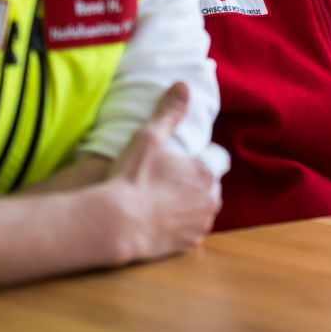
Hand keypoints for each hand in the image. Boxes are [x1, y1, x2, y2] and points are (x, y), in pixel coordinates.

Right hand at [100, 82, 220, 263]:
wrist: (115, 223)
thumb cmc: (132, 178)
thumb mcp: (149, 137)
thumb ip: (169, 111)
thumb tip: (183, 85)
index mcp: (207, 173)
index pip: (214, 161)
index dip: (196, 160)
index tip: (175, 163)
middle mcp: (210, 201)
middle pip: (208, 187)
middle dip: (193, 184)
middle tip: (166, 182)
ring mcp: (200, 226)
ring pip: (201, 211)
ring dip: (189, 206)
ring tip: (162, 202)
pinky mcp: (187, 246)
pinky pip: (191, 233)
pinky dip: (181, 228)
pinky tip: (161, 222)